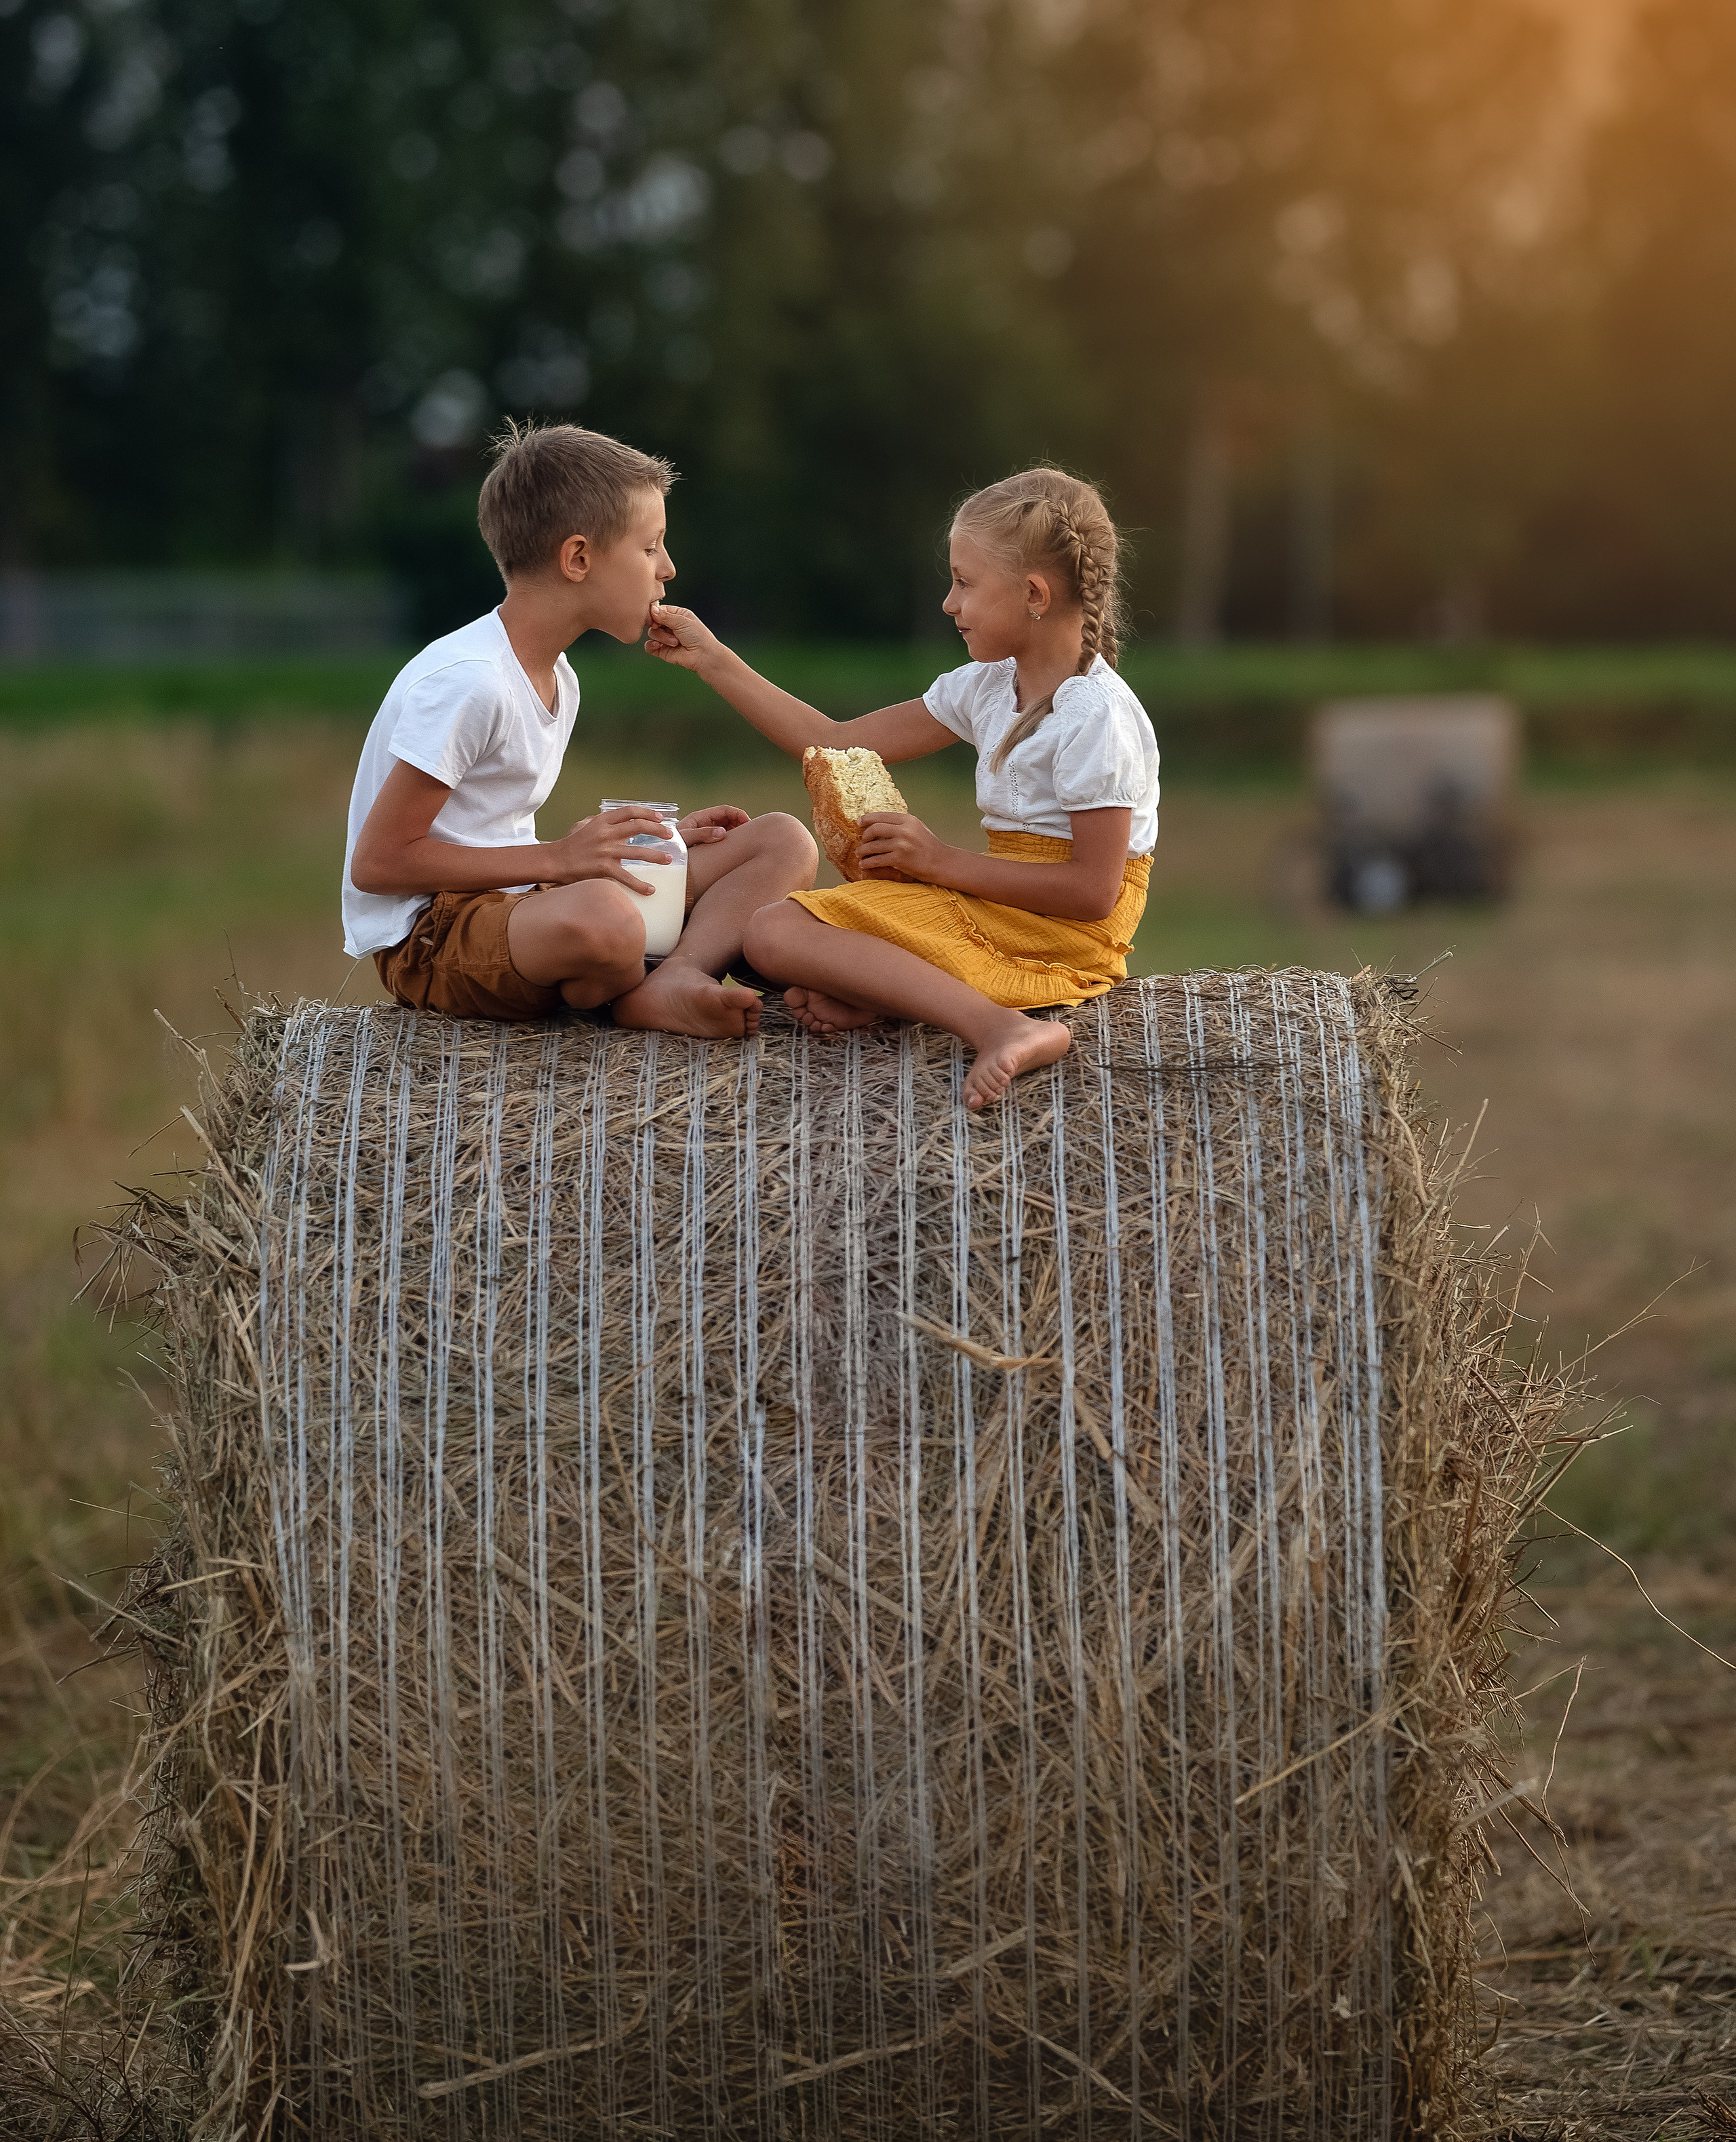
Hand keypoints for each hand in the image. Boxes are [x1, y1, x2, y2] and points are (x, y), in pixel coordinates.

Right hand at [546, 804, 679, 893]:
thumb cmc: (571, 844)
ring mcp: (606, 850)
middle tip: (670, 836)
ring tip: (668, 859)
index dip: (648, 813)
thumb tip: (617, 820)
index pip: (630, 811)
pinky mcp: (603, 868)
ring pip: (638, 852)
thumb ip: (601, 822)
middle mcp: (606, 833)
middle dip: (658, 830)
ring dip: (656, 856)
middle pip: (638, 827)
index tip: (661, 817)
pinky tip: (651, 889)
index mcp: (602, 821)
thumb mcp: (584, 825)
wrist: (554, 860)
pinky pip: (626, 877)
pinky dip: (640, 884)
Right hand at [645, 601, 721, 670]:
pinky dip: (651, 645)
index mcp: (677, 615)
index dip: (655, 614)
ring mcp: (666, 638)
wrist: (703, 656)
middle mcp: (671, 626)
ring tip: (675, 642)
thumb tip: (651, 609)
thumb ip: (665, 616)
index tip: (655, 618)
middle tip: (665, 630)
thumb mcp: (682, 621)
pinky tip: (658, 646)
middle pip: (653, 622)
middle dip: (659, 627)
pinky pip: (649, 646)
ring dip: (662, 638)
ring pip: (652, 633)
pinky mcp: (662, 650)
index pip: (660, 610)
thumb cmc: (698, 636)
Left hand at [677, 803, 748, 845]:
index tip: (748, 823)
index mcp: (699, 818)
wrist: (665, 861)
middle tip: (751, 833)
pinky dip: (732, 840)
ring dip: (738, 832)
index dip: (738, 814)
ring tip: (746, 840)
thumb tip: (722, 832)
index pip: (724, 810)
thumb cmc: (673, 848)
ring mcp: (706, 833)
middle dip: (740, 822)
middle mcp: (704, 824)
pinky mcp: (708, 843)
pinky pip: (724, 838)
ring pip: (727, 828)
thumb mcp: (686, 839)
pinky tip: (737, 848)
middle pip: (728, 818)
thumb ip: (702, 834)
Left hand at [855, 811, 949, 882]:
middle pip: (874, 828)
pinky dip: (867, 863)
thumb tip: (880, 823)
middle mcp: (905, 830)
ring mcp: (902, 845)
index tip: (859, 822)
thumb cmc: (929, 846)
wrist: (942, 863)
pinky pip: (877, 860)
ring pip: (873, 845)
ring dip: (863, 851)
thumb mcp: (918, 828)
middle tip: (861, 842)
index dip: (867, 818)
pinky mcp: (899, 859)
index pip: (882, 815)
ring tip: (859, 854)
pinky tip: (863, 864)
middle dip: (864, 836)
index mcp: (908, 820)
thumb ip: (902, 824)